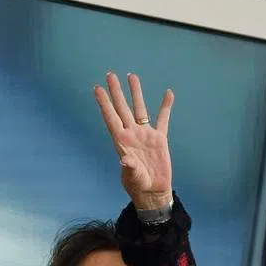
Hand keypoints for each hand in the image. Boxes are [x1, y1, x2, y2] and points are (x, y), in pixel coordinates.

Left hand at [94, 72, 173, 210]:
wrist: (153, 191)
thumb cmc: (139, 186)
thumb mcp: (132, 178)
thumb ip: (129, 169)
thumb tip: (124, 159)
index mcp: (122, 142)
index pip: (111, 117)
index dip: (104, 103)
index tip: (97, 88)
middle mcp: (132, 134)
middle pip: (123, 108)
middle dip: (116, 92)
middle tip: (110, 74)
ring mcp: (145, 135)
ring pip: (140, 109)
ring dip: (136, 93)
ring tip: (132, 76)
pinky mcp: (159, 139)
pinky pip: (163, 119)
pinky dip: (165, 106)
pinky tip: (168, 93)